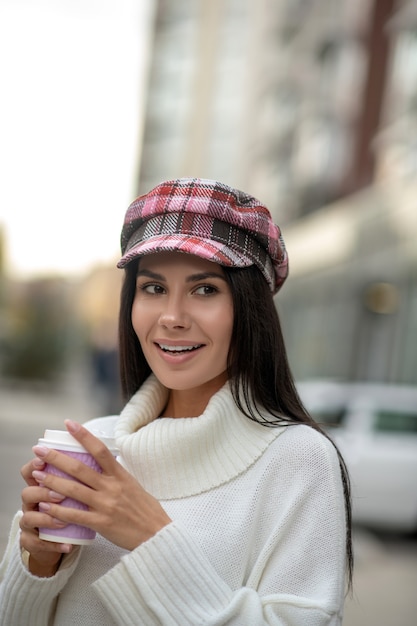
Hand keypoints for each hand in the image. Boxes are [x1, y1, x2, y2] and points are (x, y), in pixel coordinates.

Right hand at [20, 456, 72, 576]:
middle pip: (28, 493)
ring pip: (30, 518)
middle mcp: (32, 503)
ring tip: (62, 522)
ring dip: (47, 519)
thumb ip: (78, 474)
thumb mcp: (72, 489)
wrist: (57, 538)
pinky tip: (67, 546)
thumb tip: (98, 454)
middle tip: (59, 494)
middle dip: (43, 492)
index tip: (42, 461)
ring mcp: (30, 522)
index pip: (29, 472)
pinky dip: (54, 545)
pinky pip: (38, 543)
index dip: (33, 466)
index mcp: (40, 486)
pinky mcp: (32, 541)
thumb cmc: (70, 507)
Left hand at [30, 420, 171, 551]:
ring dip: (51, 482)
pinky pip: (74, 515)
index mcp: (120, 475)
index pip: (99, 449)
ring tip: (35, 474)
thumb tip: (105, 461)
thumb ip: (117, 474)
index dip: (83, 435)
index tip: (69, 424)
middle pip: (79, 468)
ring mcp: (105, 505)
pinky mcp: (100, 523)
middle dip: (56, 458)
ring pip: (72, 490)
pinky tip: (44, 506)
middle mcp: (111, 487)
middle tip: (38, 450)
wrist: (156, 534)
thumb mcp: (133, 484)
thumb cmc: (145, 509)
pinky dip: (57, 511)